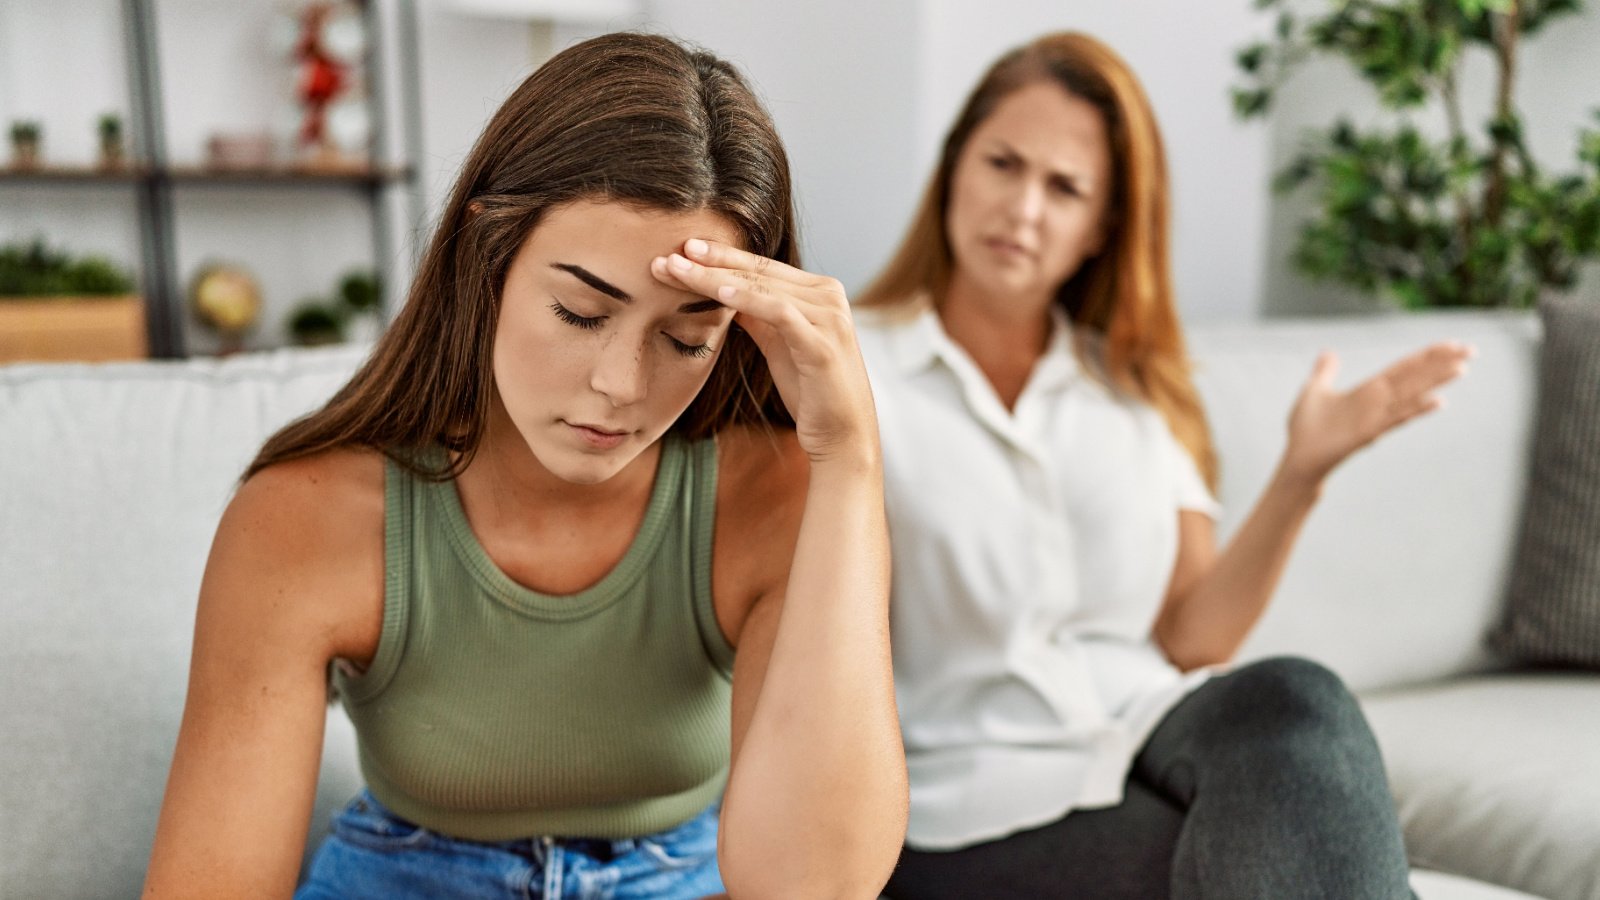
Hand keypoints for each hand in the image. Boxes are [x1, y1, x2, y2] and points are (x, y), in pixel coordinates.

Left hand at [650, 239, 878, 465]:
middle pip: (757, 271)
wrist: (843, 435)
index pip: (760, 267)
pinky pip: (780, 313)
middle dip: (709, 263)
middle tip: (668, 255)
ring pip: (762, 286)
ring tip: (678, 270)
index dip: (719, 257)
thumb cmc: (811, 391)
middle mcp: (828, 296)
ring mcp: (829, 317)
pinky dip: (748, 300)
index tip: (680, 250)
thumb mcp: (778, 344)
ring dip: (716, 278)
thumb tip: (724, 292)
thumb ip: (758, 315)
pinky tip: (719, 293)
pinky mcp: (822, 343)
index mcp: (818, 292)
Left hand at [1282, 341, 1473, 481]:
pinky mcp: (1369, 433)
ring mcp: (1376, 417)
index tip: (1452, 343)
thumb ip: (1325, 372)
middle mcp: (1378, 402)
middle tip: (1472, 349)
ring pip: (1412, 395)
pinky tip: (1438, 402)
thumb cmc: (1306, 429)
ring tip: (1462, 368)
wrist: (1298, 458)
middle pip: (1415, 377)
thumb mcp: (1313, 391)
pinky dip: (1417, 409)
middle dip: (1441, 362)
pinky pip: (1397, 418)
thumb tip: (1329, 352)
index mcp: (1367, 390)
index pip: (1403, 368)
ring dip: (1436, 382)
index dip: (1427, 355)